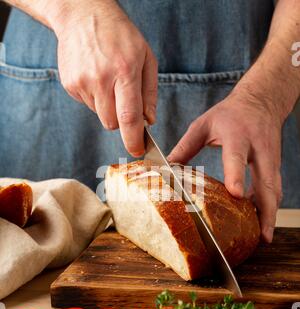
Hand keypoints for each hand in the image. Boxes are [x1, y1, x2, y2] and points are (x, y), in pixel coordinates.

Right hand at [52, 0, 157, 156]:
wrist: (83, 15)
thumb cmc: (120, 36)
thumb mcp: (146, 58)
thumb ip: (149, 93)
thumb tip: (149, 121)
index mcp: (125, 71)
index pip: (129, 117)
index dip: (133, 139)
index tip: (138, 151)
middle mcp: (101, 79)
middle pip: (111, 123)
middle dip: (120, 121)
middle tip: (123, 99)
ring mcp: (82, 82)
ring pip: (99, 115)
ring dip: (107, 107)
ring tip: (108, 80)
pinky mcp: (70, 85)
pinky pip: (87, 104)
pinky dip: (95, 98)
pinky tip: (96, 77)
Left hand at [168, 87, 282, 242]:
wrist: (261, 100)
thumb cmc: (230, 113)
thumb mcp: (204, 124)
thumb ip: (185, 147)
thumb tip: (165, 168)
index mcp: (237, 135)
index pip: (237, 157)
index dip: (237, 175)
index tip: (235, 194)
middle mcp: (258, 148)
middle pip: (266, 182)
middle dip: (265, 209)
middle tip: (261, 235)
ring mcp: (270, 158)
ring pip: (274, 189)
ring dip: (270, 213)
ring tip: (263, 237)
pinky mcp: (275, 165)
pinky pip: (274, 189)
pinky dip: (269, 206)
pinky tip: (261, 222)